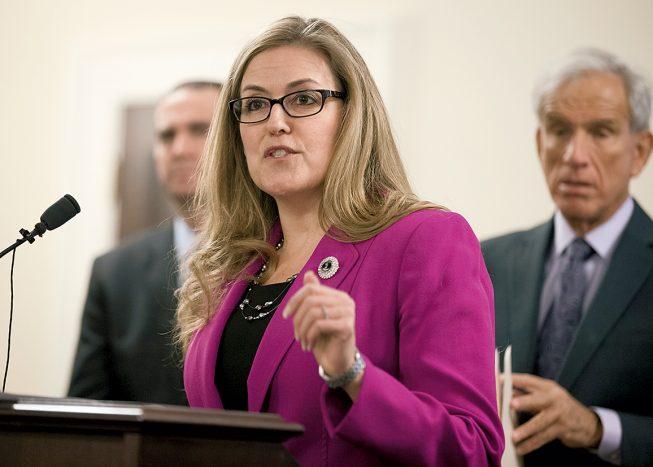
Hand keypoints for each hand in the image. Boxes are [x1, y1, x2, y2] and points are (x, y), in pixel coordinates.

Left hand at [282, 271, 361, 396]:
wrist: (338, 361)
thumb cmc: (326, 338)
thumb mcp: (315, 316)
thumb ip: (313, 296)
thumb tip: (308, 274)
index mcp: (338, 296)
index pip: (311, 288)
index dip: (295, 300)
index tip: (286, 315)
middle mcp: (345, 301)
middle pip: (311, 300)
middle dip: (298, 319)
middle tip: (296, 334)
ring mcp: (348, 313)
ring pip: (313, 313)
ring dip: (303, 330)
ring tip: (303, 341)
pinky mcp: (347, 326)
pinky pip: (319, 325)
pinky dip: (310, 336)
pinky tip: (309, 345)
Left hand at [510, 373, 601, 454]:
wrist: (587, 423)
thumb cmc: (559, 407)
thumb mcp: (545, 397)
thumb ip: (526, 394)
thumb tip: (505, 392)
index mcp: (548, 387)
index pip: (529, 381)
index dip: (515, 380)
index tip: (500, 380)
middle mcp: (554, 399)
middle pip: (538, 400)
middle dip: (525, 402)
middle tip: (511, 404)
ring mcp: (559, 415)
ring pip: (541, 422)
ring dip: (526, 430)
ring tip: (513, 436)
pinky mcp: (562, 430)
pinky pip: (544, 437)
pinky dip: (531, 444)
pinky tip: (520, 448)